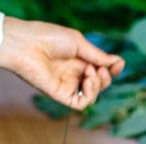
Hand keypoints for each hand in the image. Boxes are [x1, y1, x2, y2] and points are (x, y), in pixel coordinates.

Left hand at [0, 18, 124, 109]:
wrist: (27, 44)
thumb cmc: (49, 38)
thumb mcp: (79, 43)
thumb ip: (97, 56)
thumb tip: (118, 62)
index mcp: (79, 60)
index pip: (101, 70)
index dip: (112, 69)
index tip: (118, 63)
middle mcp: (74, 74)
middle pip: (99, 84)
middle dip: (106, 77)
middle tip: (99, 68)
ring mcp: (68, 85)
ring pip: (92, 95)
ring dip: (99, 85)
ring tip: (92, 73)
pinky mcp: (60, 95)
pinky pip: (80, 104)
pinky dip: (90, 95)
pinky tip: (88, 82)